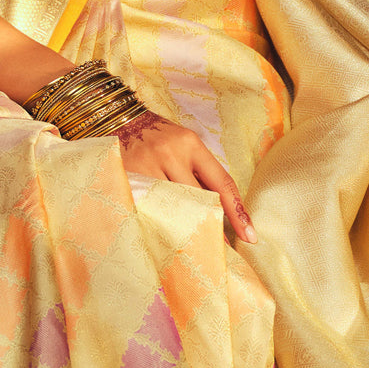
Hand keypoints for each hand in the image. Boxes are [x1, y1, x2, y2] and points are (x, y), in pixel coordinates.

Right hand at [116, 112, 256, 243]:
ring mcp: (147, 165)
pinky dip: (156, 219)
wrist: (119, 120)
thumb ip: (199, 171)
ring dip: (181, 225)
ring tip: (186, 241)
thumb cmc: (158, 137)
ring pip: (173, 207)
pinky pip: (149, 208)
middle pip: (198, 199)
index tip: (249, 235)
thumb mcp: (183, 145)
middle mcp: (170, 153)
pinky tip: (158, 229)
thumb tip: (220, 212)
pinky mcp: (127, 177)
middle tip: (216, 246)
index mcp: (190, 144)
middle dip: (208, 224)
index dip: (237, 212)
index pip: (221, 183)